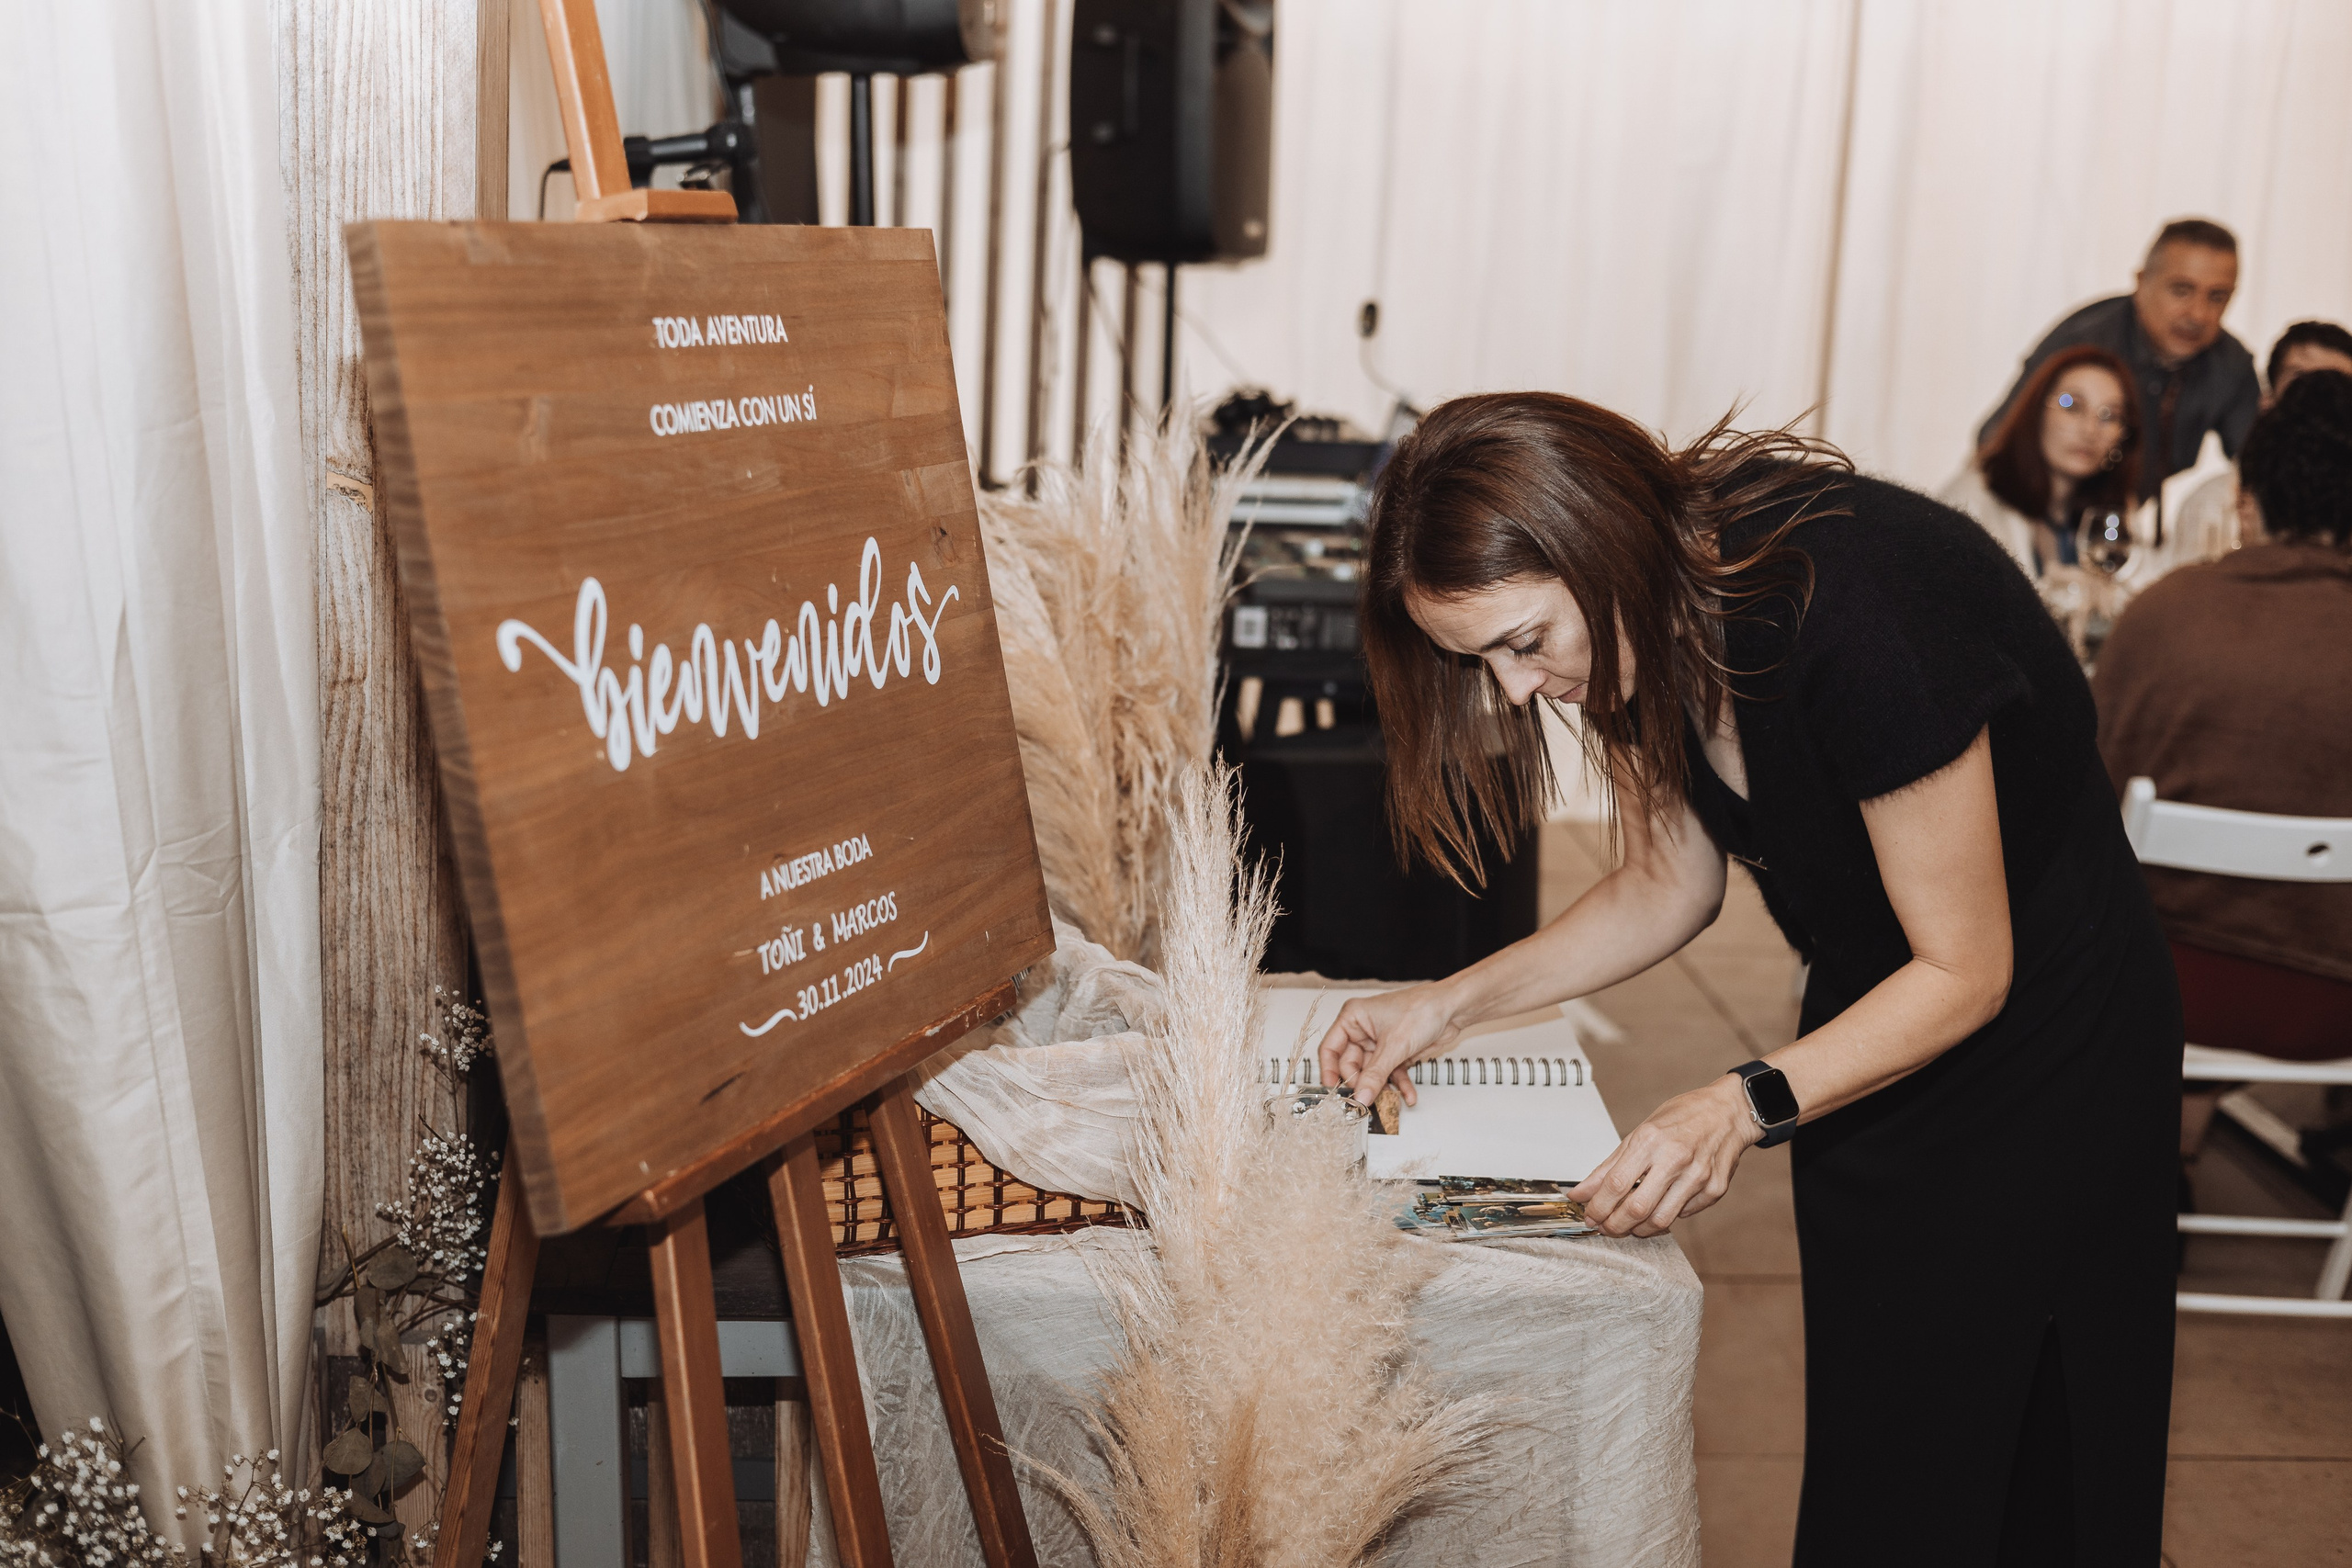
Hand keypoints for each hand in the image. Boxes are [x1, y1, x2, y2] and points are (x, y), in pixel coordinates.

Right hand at [1315, 983, 1465, 1106]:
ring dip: (1381, 1088)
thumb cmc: (1422, 1010)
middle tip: (1365, 1102)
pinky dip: (1399, 1085)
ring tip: (1388, 1103)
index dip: (1330, 1072)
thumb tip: (1360, 1097)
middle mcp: (1362, 1030)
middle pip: (1351, 1065)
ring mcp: (1379, 1043)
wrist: (1453, 1008)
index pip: (1330, 1049)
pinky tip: (1408, 1096)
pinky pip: (1390, 1074)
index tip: (1334, 1093)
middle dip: (1360, 1084)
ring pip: (1372, 1073)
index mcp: (1353, 1018)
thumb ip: (1375, 1075)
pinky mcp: (1395, 1052)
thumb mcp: (1394, 1046)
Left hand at [1568, 1074, 1759, 1236]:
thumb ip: (1608, 1166)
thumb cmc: (1683, 1117)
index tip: (1589, 1216)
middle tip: (1605, 1228)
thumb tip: (1580, 1193)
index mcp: (1650, 1140)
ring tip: (1630, 1224)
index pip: (1616, 1184)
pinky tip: (1661, 1206)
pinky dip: (1667, 1216)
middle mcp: (1675, 1159)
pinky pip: (1683, 1215)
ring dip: (1639, 1229)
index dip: (1597, 1207)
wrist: (1728, 1112)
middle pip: (1636, 1209)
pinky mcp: (1715, 1190)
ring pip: (1661, 1220)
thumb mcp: (1639, 1133)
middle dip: (1614, 1226)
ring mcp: (1698, 1177)